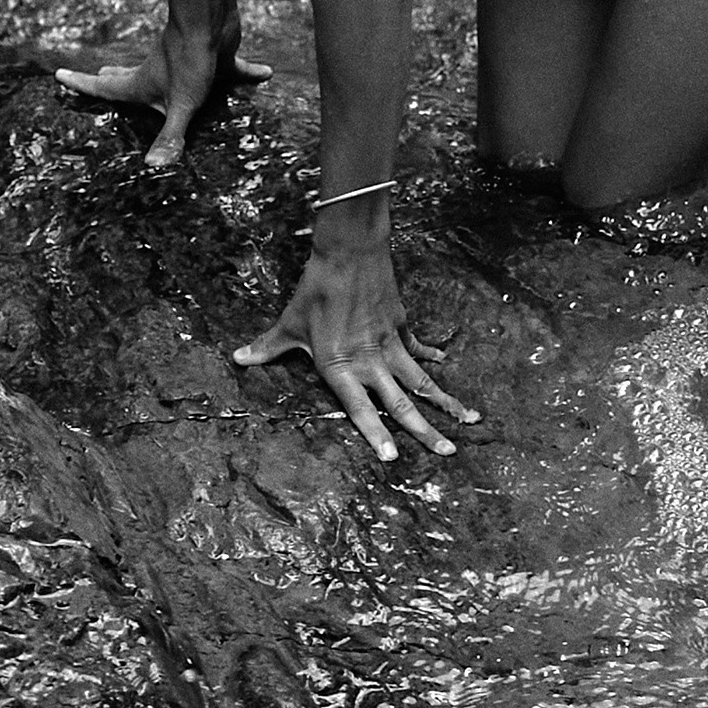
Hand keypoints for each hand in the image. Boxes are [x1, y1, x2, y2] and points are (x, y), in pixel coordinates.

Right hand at [53, 20, 269, 172]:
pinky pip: (227, 68)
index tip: (58, 75)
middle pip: (129, 77)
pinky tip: (265, 74)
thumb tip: (153, 169)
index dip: (80, 84)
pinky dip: (243, 72)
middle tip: (100, 76)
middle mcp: (159, 72)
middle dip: (113, 78)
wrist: (212, 22)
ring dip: (160, 77)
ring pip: (168, 72)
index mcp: (143, 84)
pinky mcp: (212, 57)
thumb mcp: (181, 106)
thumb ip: (170, 137)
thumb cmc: (192, 62)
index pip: (104, 87)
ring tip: (157, 82)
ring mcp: (184, 64)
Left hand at [233, 227, 479, 465]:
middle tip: (448, 452)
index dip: (376, 434)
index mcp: (340, 366)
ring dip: (444, 400)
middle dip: (426, 430)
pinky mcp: (401, 325)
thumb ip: (268, 347)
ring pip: (421, 380)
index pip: (360, 408)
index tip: (393, 458)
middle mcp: (369, 360)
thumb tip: (237, 358)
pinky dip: (432, 358)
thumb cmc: (316, 288)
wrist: (349, 250)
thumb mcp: (289, 322)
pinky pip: (418, 349)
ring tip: (469, 419)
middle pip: (402, 402)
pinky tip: (445, 365)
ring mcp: (389, 344)